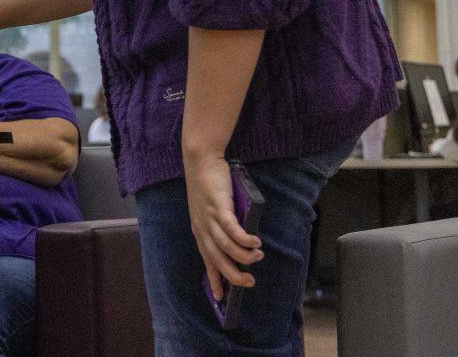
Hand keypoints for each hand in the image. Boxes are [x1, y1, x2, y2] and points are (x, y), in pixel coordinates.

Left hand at [183, 153, 262, 300]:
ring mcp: (209, 218)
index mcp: (200, 230)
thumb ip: (222, 224)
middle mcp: (202, 227)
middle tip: (249, 282)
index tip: (220, 298)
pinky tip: (255, 242)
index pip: (207, 260)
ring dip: (243, 256)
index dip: (214, 279)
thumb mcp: (212, 209)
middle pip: (217, 259)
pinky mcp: (219, 207)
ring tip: (257, 257)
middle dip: (233, 275)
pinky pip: (232, 229)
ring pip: (226, 247)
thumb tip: (242, 240)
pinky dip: (244, 239)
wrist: (201, 160)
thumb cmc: (209, 184)